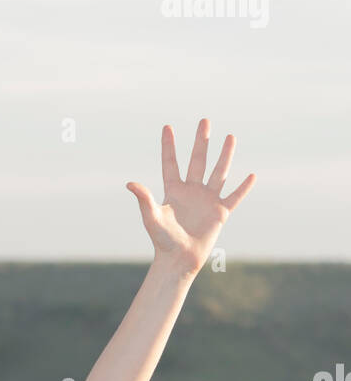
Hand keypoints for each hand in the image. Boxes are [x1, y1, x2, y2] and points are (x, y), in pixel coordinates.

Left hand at [126, 119, 255, 277]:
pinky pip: (234, 197)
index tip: (167, 127)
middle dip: (201, 141)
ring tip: (231, 136)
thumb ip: (144, 199)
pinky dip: (243, 188)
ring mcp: (207, 200)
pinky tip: (251, 175)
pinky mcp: (220, 213)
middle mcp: (192, 192)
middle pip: (197, 161)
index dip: (168, 146)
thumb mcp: (152, 218)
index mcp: (174, 191)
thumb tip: (130, 183)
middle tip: (204, 121)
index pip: (171, 163)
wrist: (179, 260)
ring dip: (224, 155)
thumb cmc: (163, 241)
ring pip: (218, 172)